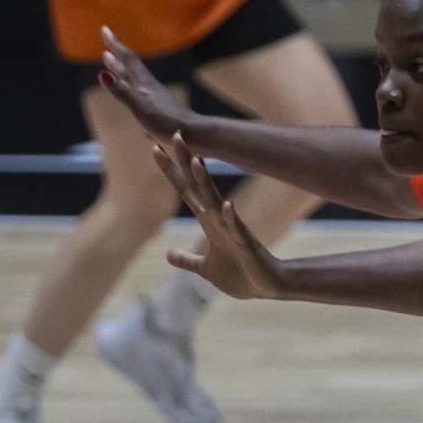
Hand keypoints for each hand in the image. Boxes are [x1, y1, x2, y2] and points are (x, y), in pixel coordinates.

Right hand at [99, 27, 191, 139]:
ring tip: (115, 70)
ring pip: (137, 84)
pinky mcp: (162, 115)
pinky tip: (136, 104)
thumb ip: (122, 92)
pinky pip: (143, 102)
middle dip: (118, 58)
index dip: (115, 44)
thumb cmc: (167, 123)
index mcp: (144, 84)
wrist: (195, 135)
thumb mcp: (140, 108)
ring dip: (125, 75)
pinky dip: (135, 98)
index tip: (105, 29)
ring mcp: (157, 101)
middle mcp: (151, 89)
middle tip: (107, 46)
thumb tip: (102, 74)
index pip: (128, 59)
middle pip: (132, 69)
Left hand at [152, 132, 284, 299]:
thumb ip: (187, 260)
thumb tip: (168, 255)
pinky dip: (231, 218)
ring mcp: (232, 229)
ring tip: (195, 160)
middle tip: (175, 134)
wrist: (268, 288)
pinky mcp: (246, 245)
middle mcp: (219, 218)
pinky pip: (237, 229)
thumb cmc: (239, 276)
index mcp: (208, 221)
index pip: (186, 190)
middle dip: (186, 161)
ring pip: (216, 200)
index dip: (171, 171)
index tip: (154, 148)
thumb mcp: (205, 269)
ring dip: (205, 181)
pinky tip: (226, 205)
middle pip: (198, 185)